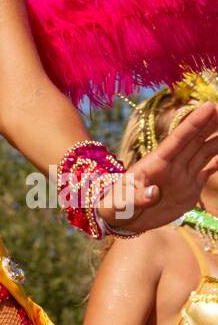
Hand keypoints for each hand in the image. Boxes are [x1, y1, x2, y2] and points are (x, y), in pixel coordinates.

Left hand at [98, 101, 217, 233]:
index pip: (179, 138)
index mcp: (156, 162)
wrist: (120, 218)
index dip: (194, 122)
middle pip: (196, 140)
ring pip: (204, 152)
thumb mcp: (122, 202)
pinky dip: (217, 162)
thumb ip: (138, 197)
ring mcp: (182, 176)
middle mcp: (172, 165)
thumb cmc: (116, 205)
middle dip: (211, 124)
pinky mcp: (188, 190)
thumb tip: (153, 194)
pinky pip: (206, 172)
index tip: (210, 106)